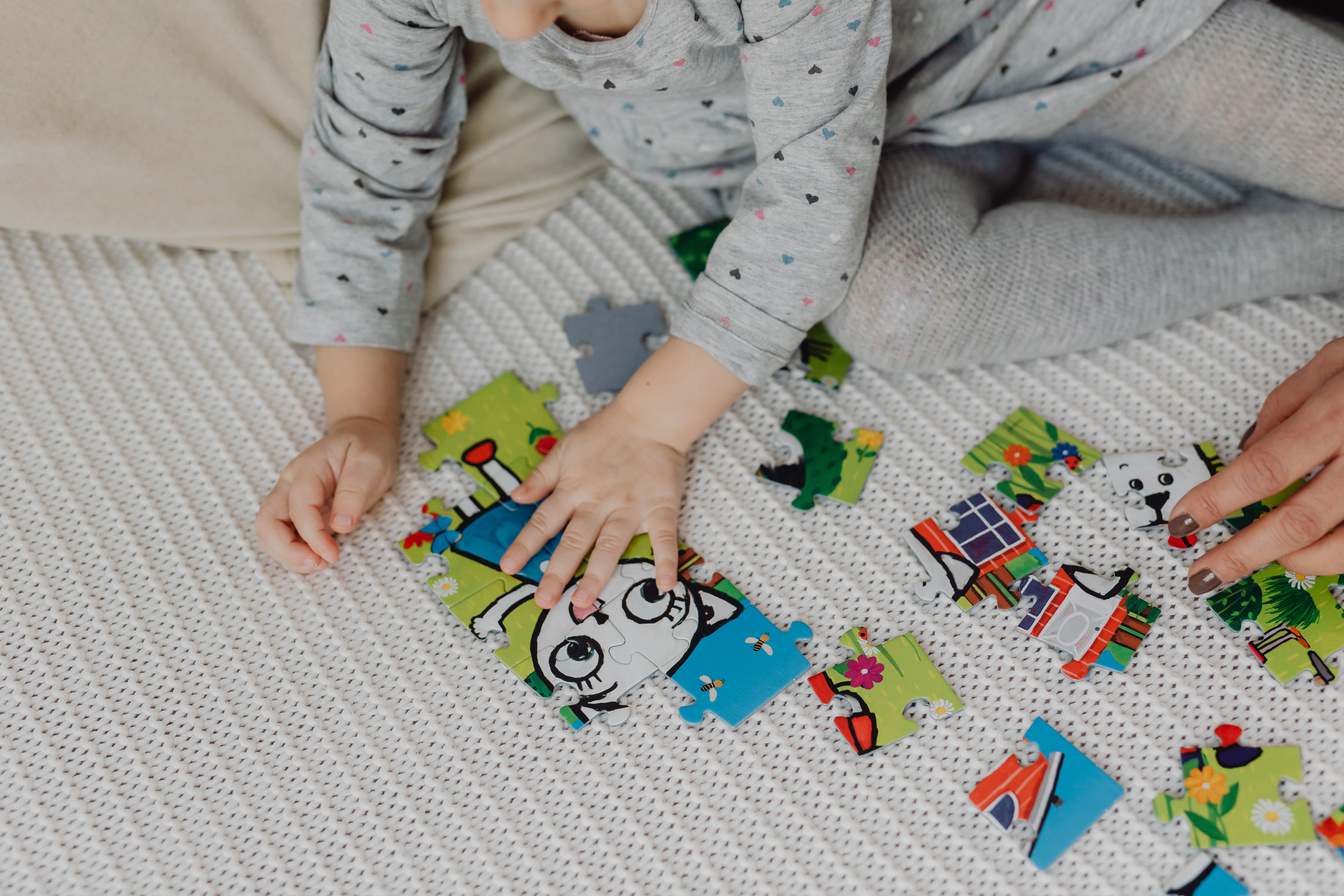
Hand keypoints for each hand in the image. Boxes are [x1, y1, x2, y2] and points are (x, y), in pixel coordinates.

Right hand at [255, 345, 404, 572]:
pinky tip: (318, 558)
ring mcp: (290, 500)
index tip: (333, 555)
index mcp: (307, 470)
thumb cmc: (367, 446)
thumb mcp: (370, 462)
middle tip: (319, 564)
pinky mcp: (298, 514)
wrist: (364, 435)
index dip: (312, 536)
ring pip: (269, 534)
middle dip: (286, 551)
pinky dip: (295, 554)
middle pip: (267, 523)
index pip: (298, 508)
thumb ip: (354, 491)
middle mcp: (290, 485)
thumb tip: (341, 525)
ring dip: (288, 556)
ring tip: (320, 563)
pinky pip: (284, 537)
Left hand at [498, 400, 687, 607]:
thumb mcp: (565, 449)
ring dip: (598, 574)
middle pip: (574, 540)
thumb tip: (516, 498)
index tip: (508, 566)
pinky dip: (665, 561)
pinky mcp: (661, 508)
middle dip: (557, 571)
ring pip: (611, 544)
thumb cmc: (605, 433)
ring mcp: (631, 507)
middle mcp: (599, 502)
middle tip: (544, 600)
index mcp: (574, 489)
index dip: (525, 544)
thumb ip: (541, 476)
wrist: (649, 418)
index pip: (544, 521)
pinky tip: (664, 585)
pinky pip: (664, 538)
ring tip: (584, 600)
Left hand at [1170, 338, 1343, 592]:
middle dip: (1244, 554)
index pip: (1265, 468)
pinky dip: (1340, 554)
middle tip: (1206, 573)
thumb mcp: (1338, 358)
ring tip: (1270, 556)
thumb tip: (1247, 447)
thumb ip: (1287, 403)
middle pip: (1299, 520)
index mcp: (1343, 412)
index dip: (1218, 500)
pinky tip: (1317, 551)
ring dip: (1296, 561)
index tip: (1184, 521)